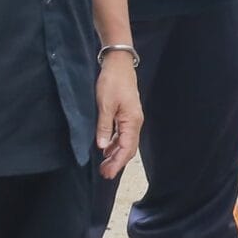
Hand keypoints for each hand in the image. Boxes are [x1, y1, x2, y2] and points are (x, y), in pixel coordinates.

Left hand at [95, 55, 141, 177]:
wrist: (119, 64)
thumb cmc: (112, 82)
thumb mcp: (105, 104)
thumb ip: (104, 127)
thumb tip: (102, 147)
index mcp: (132, 121)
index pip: (126, 148)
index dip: (117, 163)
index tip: (107, 173)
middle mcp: (135, 122)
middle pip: (128, 148)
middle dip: (117, 162)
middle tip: (104, 174)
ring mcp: (132, 118)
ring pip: (126, 142)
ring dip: (116, 154)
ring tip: (104, 164)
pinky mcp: (127, 114)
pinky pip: (123, 134)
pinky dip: (115, 144)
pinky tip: (106, 148)